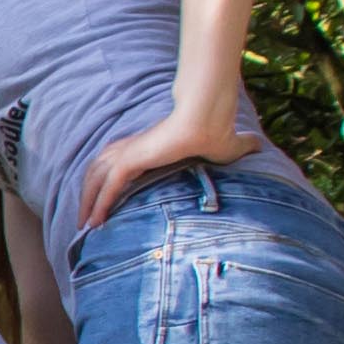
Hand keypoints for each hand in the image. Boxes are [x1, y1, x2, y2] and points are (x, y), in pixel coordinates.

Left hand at [74, 95, 264, 234]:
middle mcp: (132, 146)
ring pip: (95, 179)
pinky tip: (95, 221)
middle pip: (97, 171)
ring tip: (84, 225)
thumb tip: (260, 144)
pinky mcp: (132, 159)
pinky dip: (99, 203)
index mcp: (147, 145)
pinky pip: (108, 185)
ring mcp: (130, 151)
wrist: (213, 119)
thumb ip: (240, 146)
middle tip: (84, 218)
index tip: (105, 202)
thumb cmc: (219, 129)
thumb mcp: (230, 146)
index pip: (116, 162)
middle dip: (88, 194)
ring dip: (87, 202)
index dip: (106, 182)